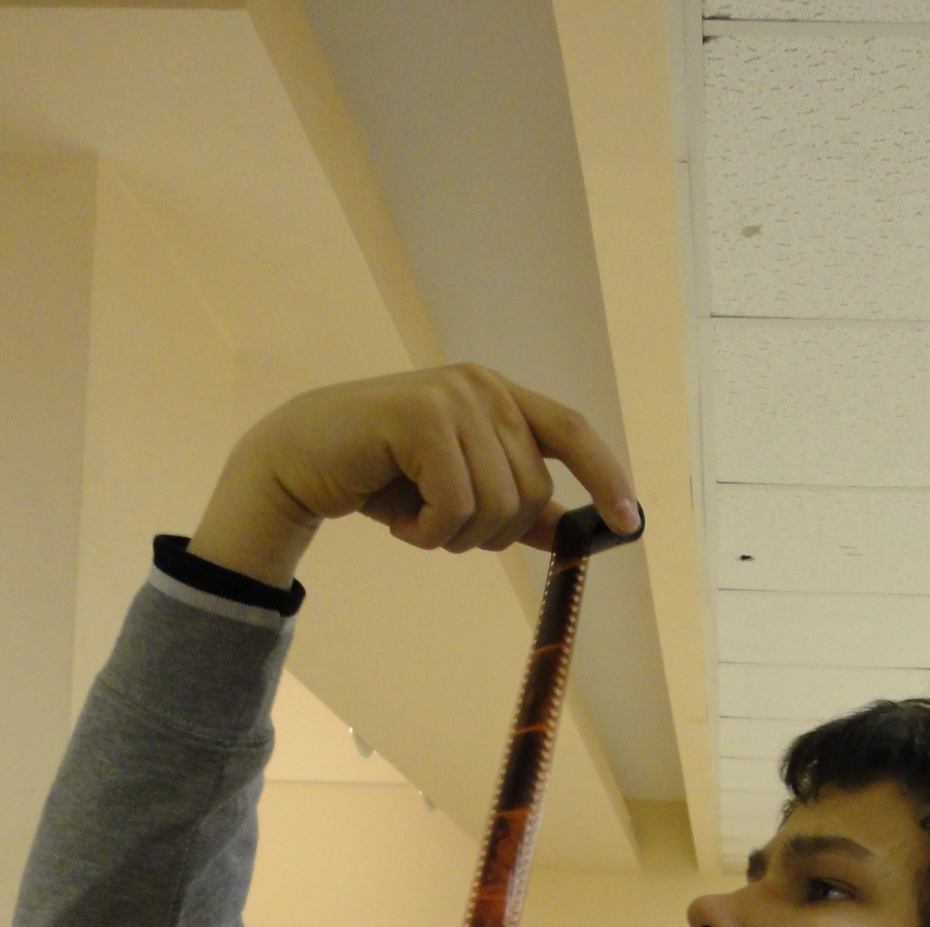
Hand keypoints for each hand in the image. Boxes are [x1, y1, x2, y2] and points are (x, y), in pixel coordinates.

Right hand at [188, 364, 639, 587]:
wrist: (301, 463)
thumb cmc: (381, 479)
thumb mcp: (457, 494)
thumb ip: (512, 505)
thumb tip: (570, 531)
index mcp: (498, 397)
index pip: (571, 431)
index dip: (606, 475)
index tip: (628, 521)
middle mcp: (482, 387)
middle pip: (531, 492)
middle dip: (491, 533)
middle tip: (441, 528)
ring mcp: (453, 396)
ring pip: (496, 506)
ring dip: (454, 537)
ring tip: (416, 520)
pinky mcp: (421, 417)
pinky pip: (456, 506)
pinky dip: (429, 534)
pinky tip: (400, 522)